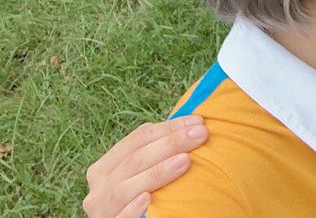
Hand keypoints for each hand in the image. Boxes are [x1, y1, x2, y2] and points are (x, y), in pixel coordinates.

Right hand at [83, 116, 208, 217]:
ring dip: (157, 172)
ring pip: (124, 188)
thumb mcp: (137, 175)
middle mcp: (100, 188)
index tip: (198, 122)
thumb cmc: (138, 198)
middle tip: (200, 134)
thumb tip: (191, 126)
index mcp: (105, 168)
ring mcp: (103, 210)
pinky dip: (132, 209)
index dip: (169, 127)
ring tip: (185, 161)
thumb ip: (154, 155)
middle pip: (135, 159)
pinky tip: (149, 200)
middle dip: (170, 143)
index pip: (138, 139)